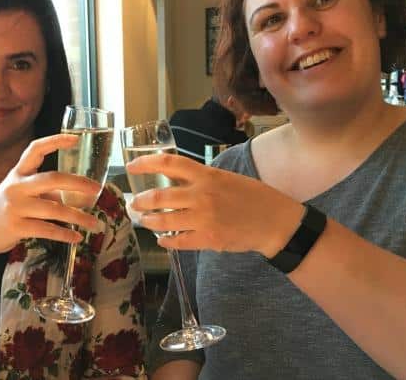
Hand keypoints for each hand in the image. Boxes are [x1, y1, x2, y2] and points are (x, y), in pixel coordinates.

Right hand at [0, 134, 102, 256]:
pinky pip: (47, 230)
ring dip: (78, 217)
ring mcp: (15, 207)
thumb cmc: (4, 210)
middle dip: (78, 183)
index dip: (55, 141)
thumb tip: (76, 194)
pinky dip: (65, 234)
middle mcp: (16, 187)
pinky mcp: (16, 227)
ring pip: (55, 209)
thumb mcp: (20, 194)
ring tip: (94, 223)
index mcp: (17, 173)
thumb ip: (44, 191)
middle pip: (52, 178)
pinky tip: (77, 237)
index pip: (35, 149)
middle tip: (97, 189)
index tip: (75, 139)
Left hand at [126, 153, 301, 256]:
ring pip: (164, 221)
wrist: (274, 222)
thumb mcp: (225, 178)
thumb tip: (173, 179)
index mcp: (206, 175)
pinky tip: (162, 239)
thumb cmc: (252, 196)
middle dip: (140, 201)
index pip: (169, 163)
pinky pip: (178, 241)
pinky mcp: (208, 239)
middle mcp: (202, 195)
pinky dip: (166, 241)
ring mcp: (204, 219)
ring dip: (149, 222)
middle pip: (158, 197)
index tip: (130, 166)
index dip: (145, 163)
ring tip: (144, 221)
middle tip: (133, 204)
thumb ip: (200, 178)